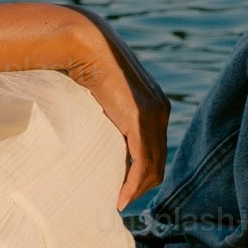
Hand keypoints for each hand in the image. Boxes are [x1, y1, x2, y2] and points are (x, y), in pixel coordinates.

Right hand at [61, 9, 169, 205]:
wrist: (86, 44)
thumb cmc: (88, 66)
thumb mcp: (107, 95)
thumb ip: (113, 113)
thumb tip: (102, 131)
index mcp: (156, 105)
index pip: (157, 150)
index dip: (143, 173)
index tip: (125, 190)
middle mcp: (161, 110)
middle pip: (158, 162)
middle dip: (141, 186)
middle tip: (121, 202)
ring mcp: (153, 114)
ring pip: (152, 166)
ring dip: (136, 189)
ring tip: (119, 203)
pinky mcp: (139, 119)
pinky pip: (142, 161)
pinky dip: (133, 183)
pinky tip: (121, 197)